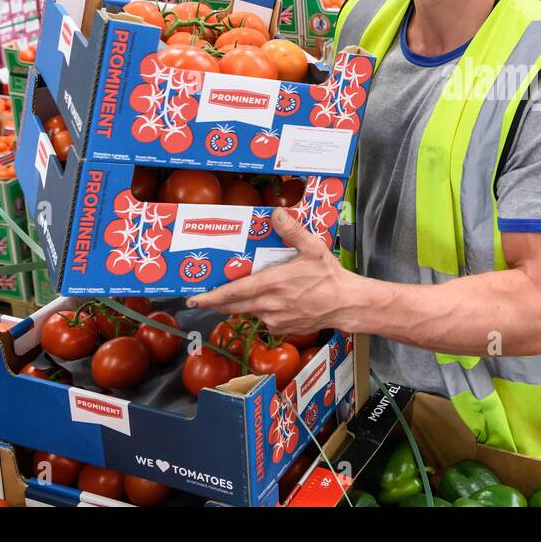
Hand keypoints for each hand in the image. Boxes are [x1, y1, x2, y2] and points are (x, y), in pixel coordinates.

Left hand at [188, 207, 350, 333]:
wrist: (346, 304)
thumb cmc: (330, 277)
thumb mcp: (313, 248)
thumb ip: (292, 231)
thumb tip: (276, 214)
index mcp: (272, 284)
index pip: (233, 292)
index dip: (211, 296)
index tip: (194, 299)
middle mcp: (269, 305)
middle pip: (233, 306)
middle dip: (216, 302)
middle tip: (203, 297)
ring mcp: (274, 319)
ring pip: (249, 311)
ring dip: (242, 303)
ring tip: (244, 291)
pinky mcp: (282, 328)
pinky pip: (264, 318)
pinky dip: (261, 310)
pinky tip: (271, 300)